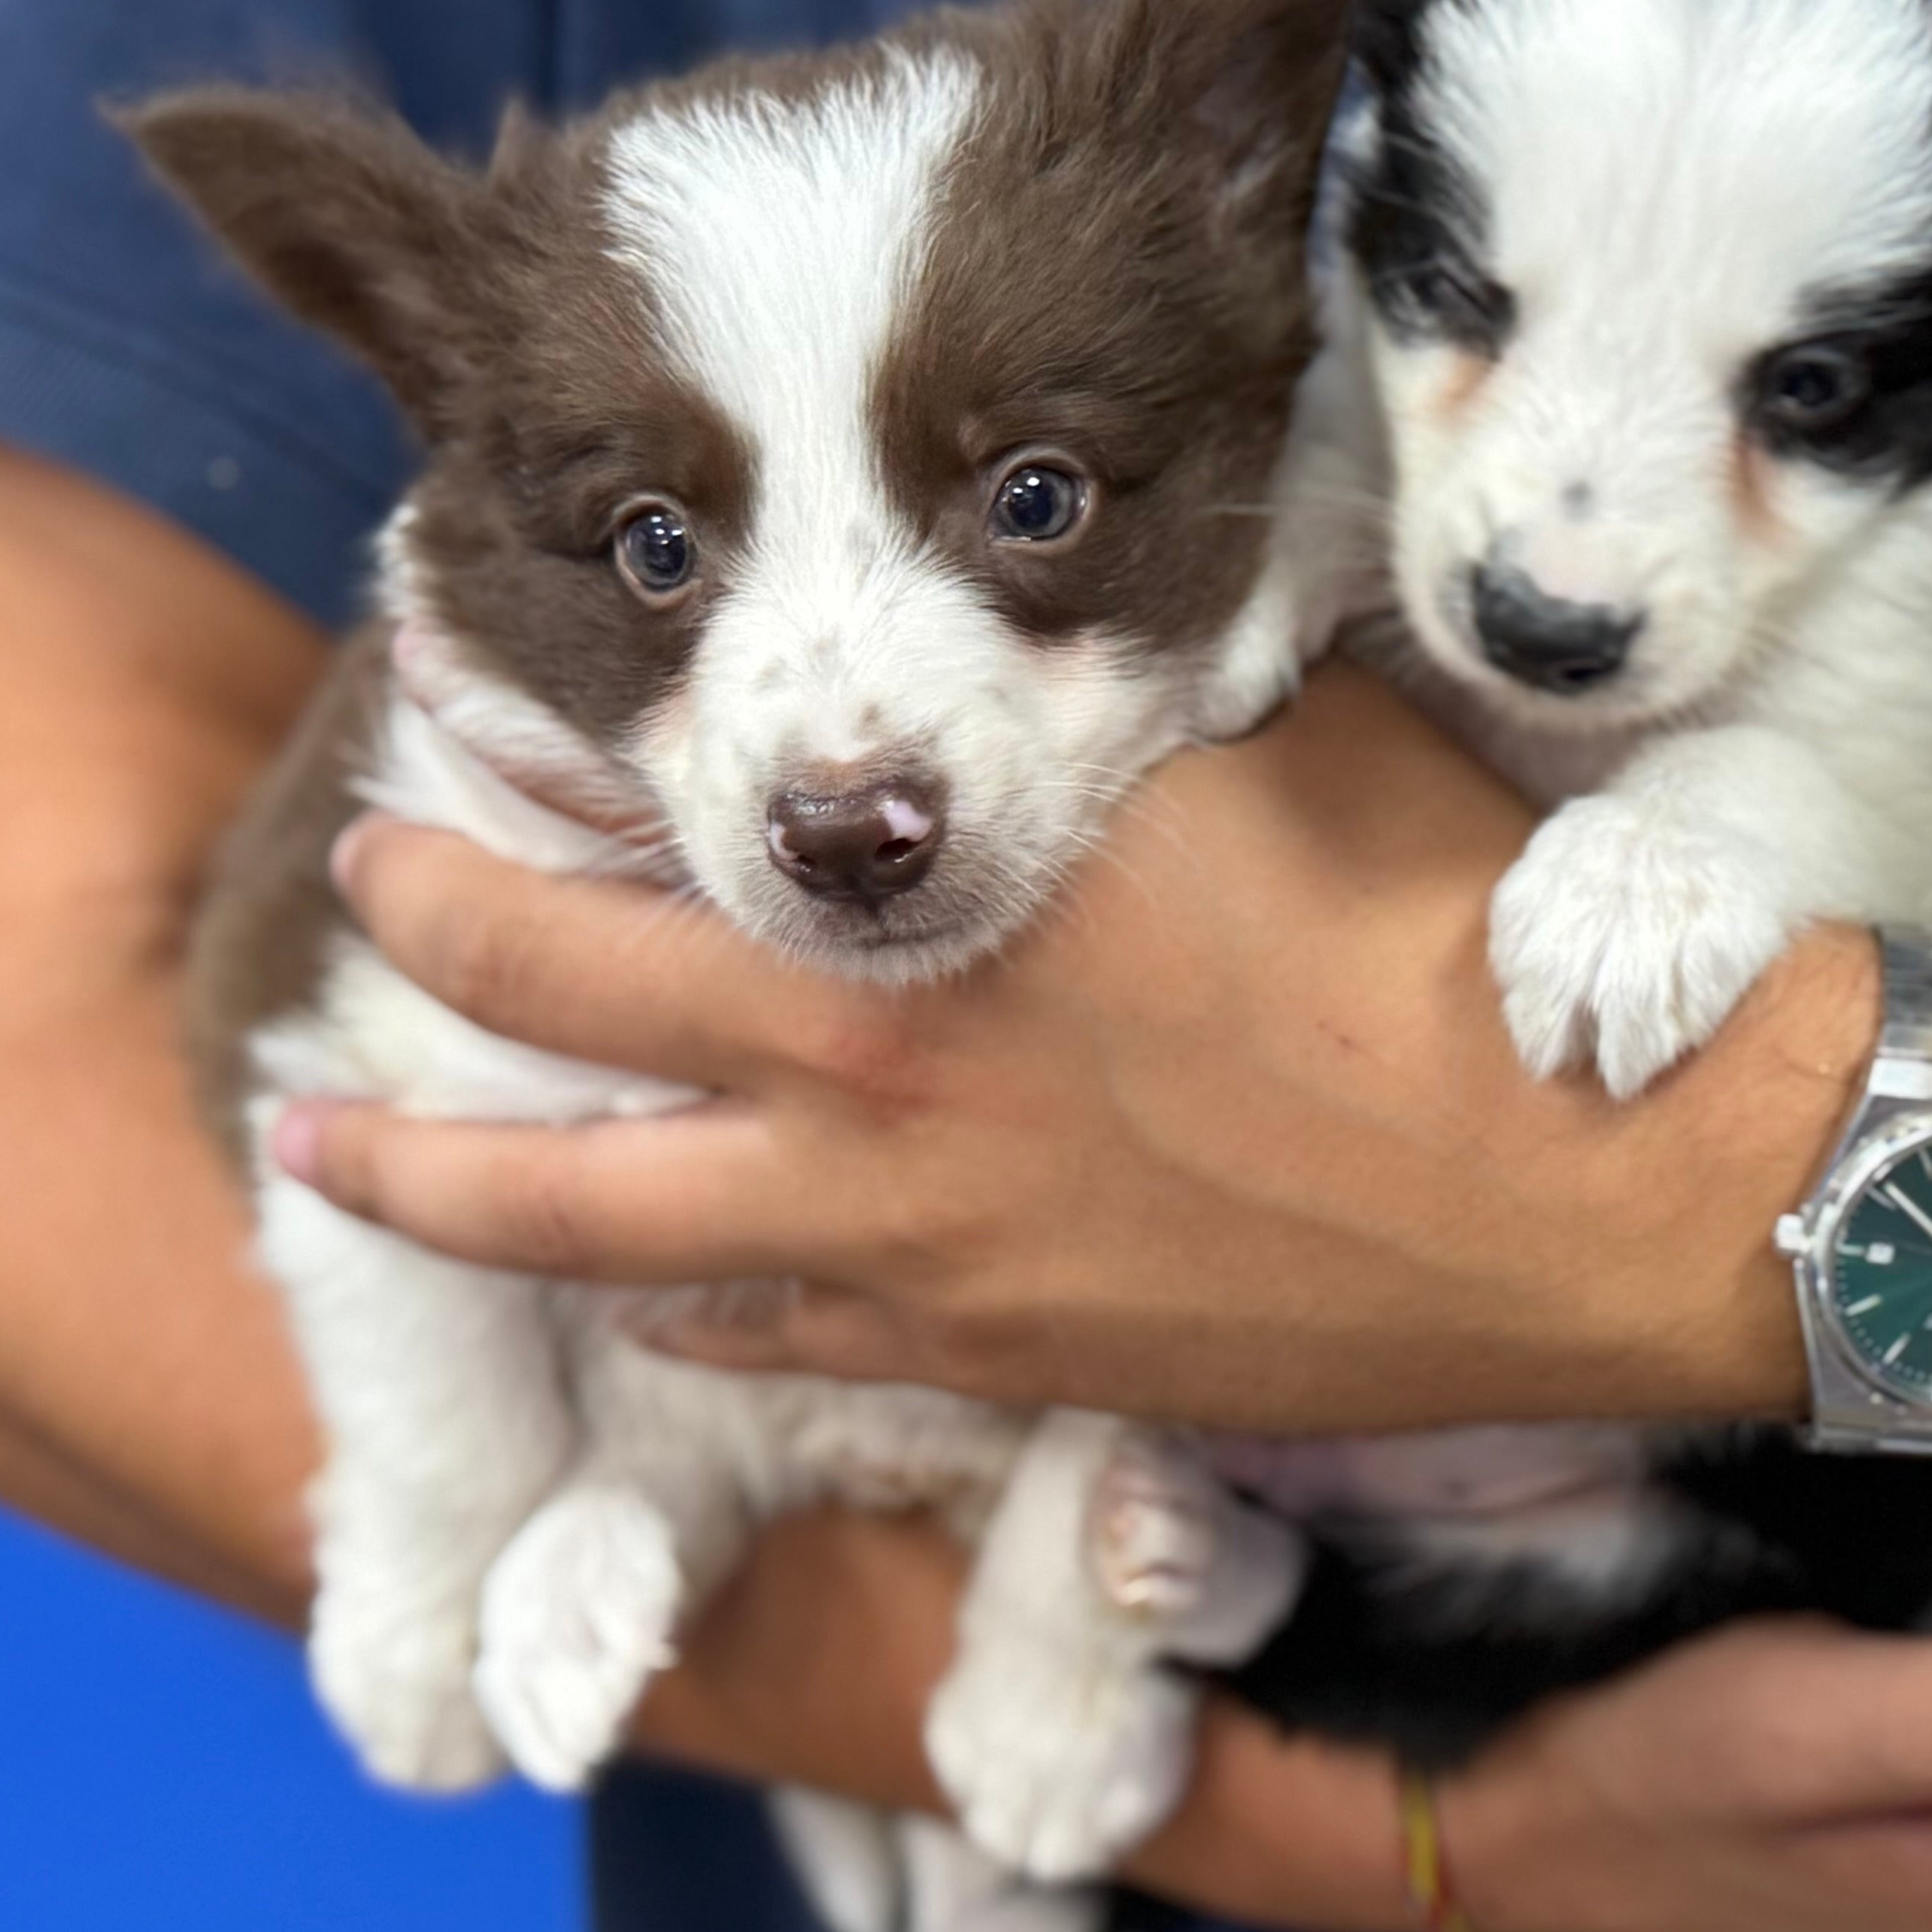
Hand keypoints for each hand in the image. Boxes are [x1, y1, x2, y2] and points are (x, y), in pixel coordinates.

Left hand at [274, 670, 1860, 1434]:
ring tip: (333, 1149)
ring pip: (596, 1223)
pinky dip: (674, 1315)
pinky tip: (636, 1295)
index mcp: (946, 882)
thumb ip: (1134, 665)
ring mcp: (923, 1243)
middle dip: (432, 922)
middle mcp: (883, 1069)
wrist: (1599, 1189)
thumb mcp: (1290, 714)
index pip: (677, 794)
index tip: (461, 684)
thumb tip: (1082, 570)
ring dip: (445, 1178)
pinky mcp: (1001, 1361)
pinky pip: (769, 1349)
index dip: (544, 740)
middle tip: (361, 881)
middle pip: (564, 997)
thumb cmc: (1456, 929)